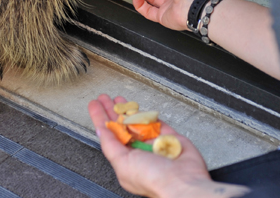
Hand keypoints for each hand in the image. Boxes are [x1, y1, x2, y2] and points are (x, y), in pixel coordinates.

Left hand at [88, 94, 213, 197]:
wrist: (183, 182)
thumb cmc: (154, 180)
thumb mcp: (123, 163)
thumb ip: (110, 145)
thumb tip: (100, 131)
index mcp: (125, 159)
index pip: (109, 135)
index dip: (100, 118)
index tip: (95, 106)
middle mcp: (138, 151)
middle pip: (121, 125)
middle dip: (112, 110)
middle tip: (104, 97)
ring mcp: (153, 143)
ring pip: (137, 122)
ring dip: (127, 109)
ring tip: (118, 98)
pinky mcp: (168, 137)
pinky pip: (155, 121)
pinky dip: (146, 114)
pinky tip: (137, 107)